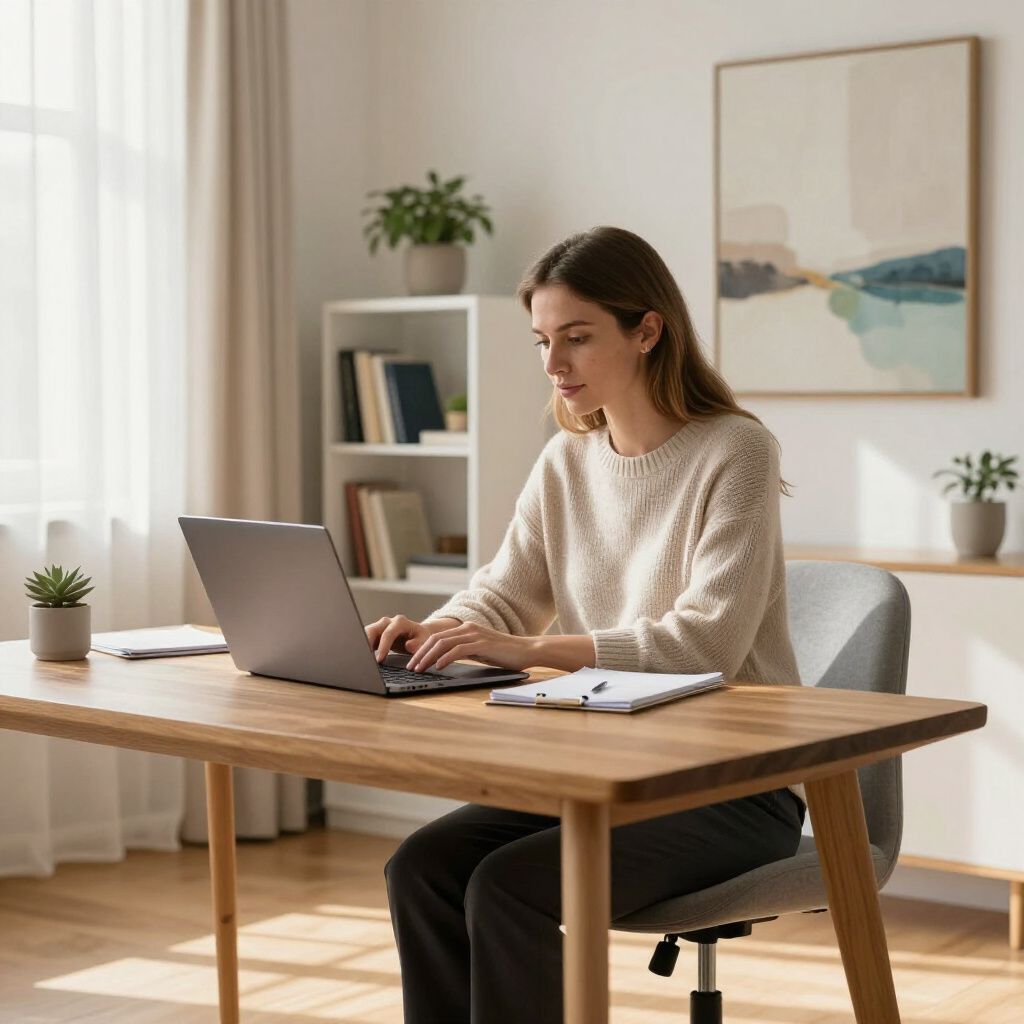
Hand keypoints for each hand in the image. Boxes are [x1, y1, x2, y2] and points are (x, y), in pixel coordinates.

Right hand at [364, 615, 460, 662]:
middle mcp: (388, 622)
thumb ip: (418, 644)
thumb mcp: (424, 641)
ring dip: (362, 645)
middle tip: (364, 659)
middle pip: (372, 630)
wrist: (419, 634)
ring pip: (366, 633)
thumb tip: (409, 646)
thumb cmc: (422, 638)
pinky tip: (361, 657)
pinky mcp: (376, 634)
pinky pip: (365, 638)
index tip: (380, 660)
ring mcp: (380, 627)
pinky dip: (363, 647)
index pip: (388, 633)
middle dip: (366, 644)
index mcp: (400, 622)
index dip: (383, 647)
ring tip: (360, 658)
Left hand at [405, 621, 538, 672]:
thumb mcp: (479, 651)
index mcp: (466, 628)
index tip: (413, 662)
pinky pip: (458, 650)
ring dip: (428, 657)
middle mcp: (468, 628)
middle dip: (420, 654)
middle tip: (411, 667)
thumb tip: (444, 660)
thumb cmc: (504, 654)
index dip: (422, 650)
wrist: (527, 650)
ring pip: (443, 643)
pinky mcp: (482, 643)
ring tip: (420, 669)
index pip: (437, 637)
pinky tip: (438, 667)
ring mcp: (475, 634)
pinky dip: (445, 658)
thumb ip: (463, 651)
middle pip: (436, 639)